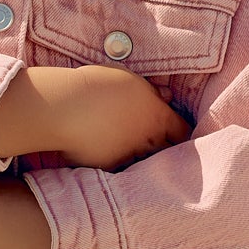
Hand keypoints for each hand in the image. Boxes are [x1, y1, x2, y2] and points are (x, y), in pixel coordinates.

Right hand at [0, 63, 188, 170]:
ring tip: (137, 152)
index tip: (178, 132)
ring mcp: (129, 157)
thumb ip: (152, 91)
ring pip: (145, 163)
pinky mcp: (108, 168)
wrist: (65, 107)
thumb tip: (167, 97)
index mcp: (158, 117)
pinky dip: (121, 164)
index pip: (183, 131)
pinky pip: (122, 169)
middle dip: (167, 149)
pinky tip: (113, 155)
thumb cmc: (97, 85)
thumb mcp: (130, 80)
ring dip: (144, 158)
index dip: (182, 132)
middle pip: (168, 152)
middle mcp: (149, 141)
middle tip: (163, 146)